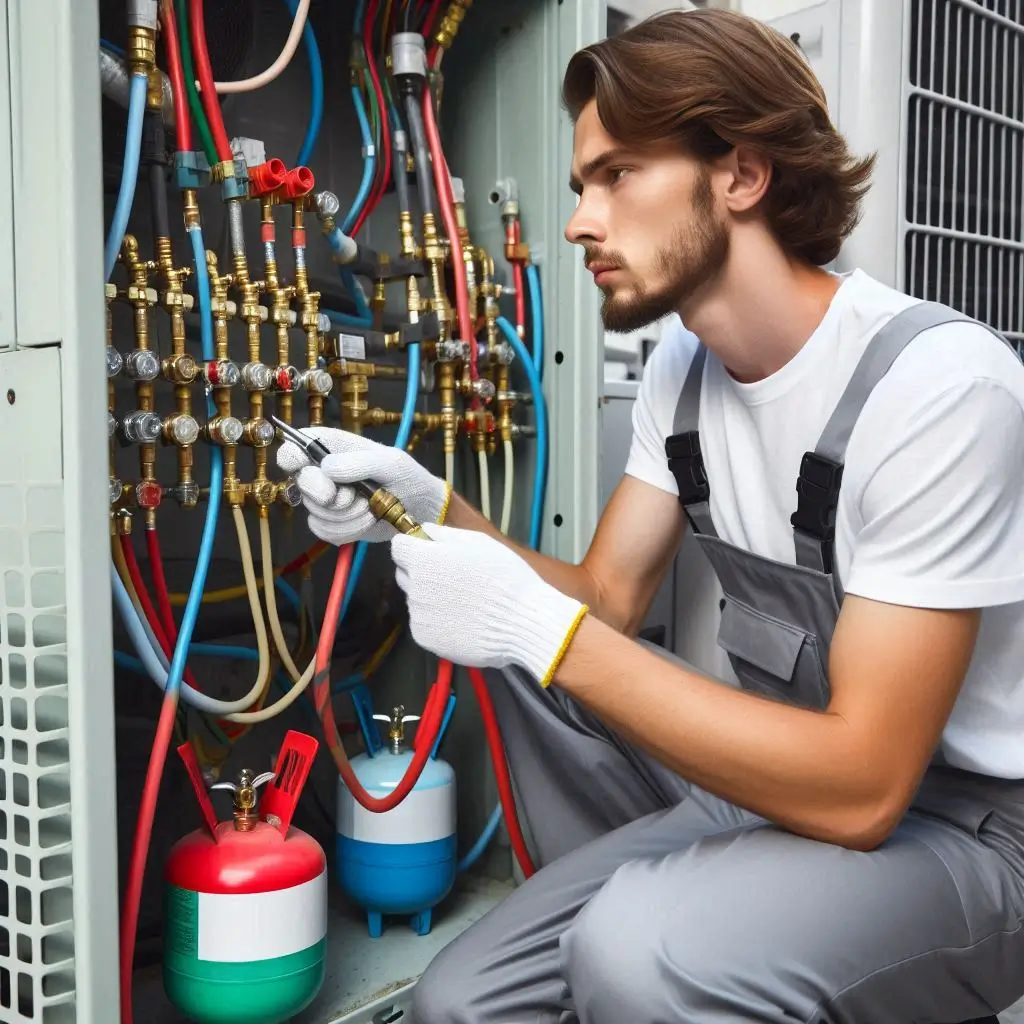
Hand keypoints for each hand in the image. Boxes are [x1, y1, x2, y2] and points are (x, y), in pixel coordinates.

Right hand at [276, 427, 449, 544]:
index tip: (301, 466)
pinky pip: (325, 531)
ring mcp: (326, 500)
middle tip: (351, 497)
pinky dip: (348, 530)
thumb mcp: (391, 463)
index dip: (291, 456)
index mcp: (333, 447)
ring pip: (315, 512)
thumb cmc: (407, 477)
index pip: (295, 447)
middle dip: (328, 495)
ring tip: (371, 507)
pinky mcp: (332, 523)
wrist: (419, 510)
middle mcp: (323, 472)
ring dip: (347, 515)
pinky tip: (367, 520)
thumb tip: (327, 468)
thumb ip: (360, 462)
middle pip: (301, 483)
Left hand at [390, 523, 588, 685]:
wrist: (520, 623)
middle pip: (404, 573)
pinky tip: (462, 620)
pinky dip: (437, 620)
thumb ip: (444, 534)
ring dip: (431, 596)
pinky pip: (424, 622)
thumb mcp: (479, 542)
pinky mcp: (425, 638)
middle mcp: (414, 588)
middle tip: (453, 577)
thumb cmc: (504, 577)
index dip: (414, 546)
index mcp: (423, 559)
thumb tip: (424, 530)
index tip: (430, 550)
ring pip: (415, 599)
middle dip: (420, 571)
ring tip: (464, 601)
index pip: (399, 547)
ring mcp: (418, 616)